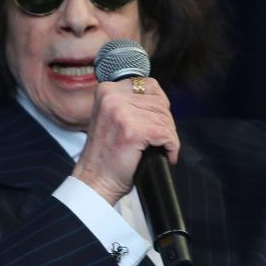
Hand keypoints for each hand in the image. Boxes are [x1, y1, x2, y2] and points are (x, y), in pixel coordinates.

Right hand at [73, 78, 179, 205]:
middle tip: (162, 140)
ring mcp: (123, 113)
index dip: (160, 105)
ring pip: (165, 118)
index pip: (149, 85)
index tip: (159, 121)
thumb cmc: (105, 155)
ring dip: (169, 136)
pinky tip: (166, 156)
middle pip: (160, 102)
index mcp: (107, 90)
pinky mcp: (134, 131)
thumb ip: (129, 104)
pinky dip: (172, 147)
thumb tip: (160, 100)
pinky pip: (166, 134)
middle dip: (166, 123)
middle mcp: (113, 97)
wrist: (94, 180)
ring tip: (163, 149)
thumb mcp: (110, 117)